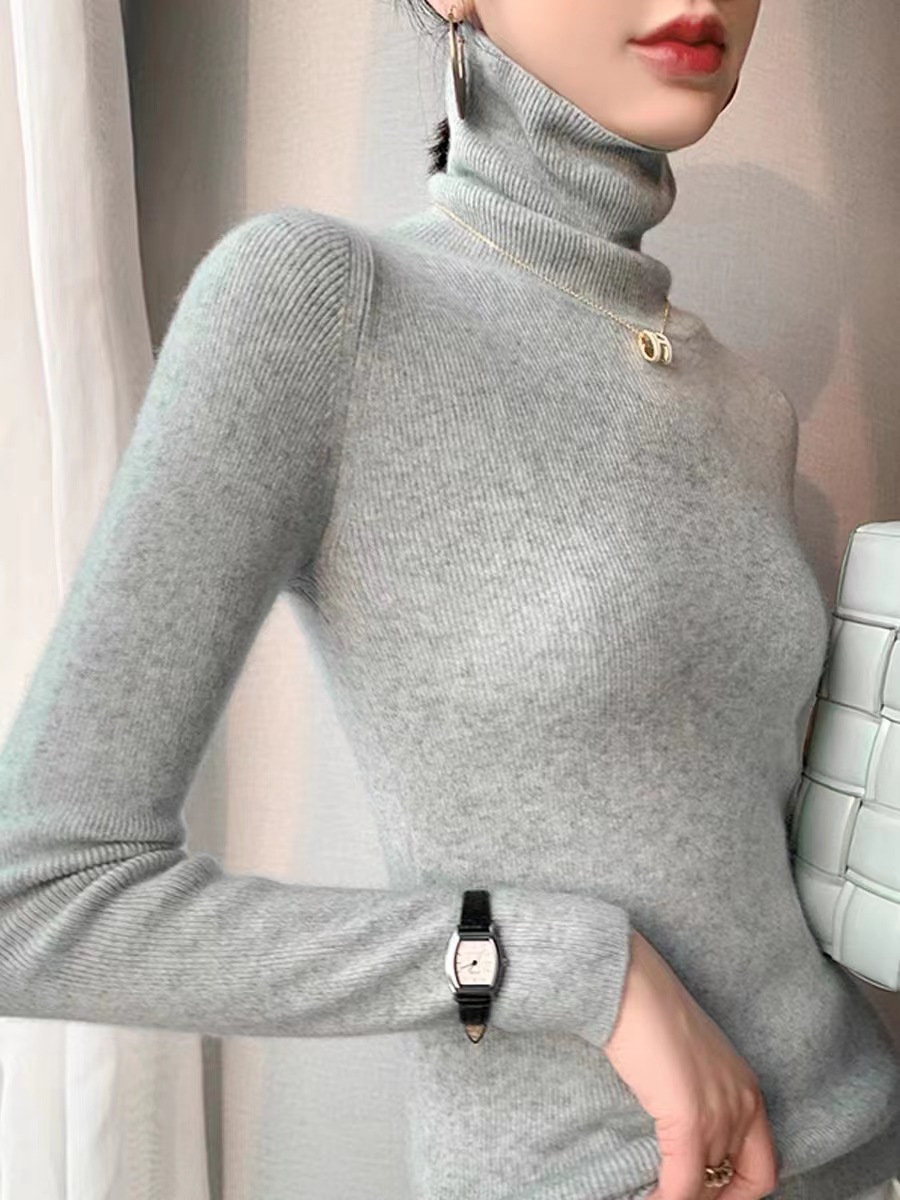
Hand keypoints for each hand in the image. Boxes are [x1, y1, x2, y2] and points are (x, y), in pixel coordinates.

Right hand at [603, 931, 778, 1199]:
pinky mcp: (688, 1121)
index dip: (737, 1192)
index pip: (763, 1169)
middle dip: (706, 1194)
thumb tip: (682, 1132)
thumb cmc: (650, 1012)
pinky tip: (647, 1199)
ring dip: (680, 1196)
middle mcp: (743, 1104)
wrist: (630, 987)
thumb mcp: (691, 1060)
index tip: (707, 1189)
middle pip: (737, 1182)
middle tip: (675, 1192)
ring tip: (656, 1195)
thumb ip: (701, 1096)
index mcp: (747, 1089)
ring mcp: (719, 1114)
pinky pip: (683, 1185)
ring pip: (706, 1186)